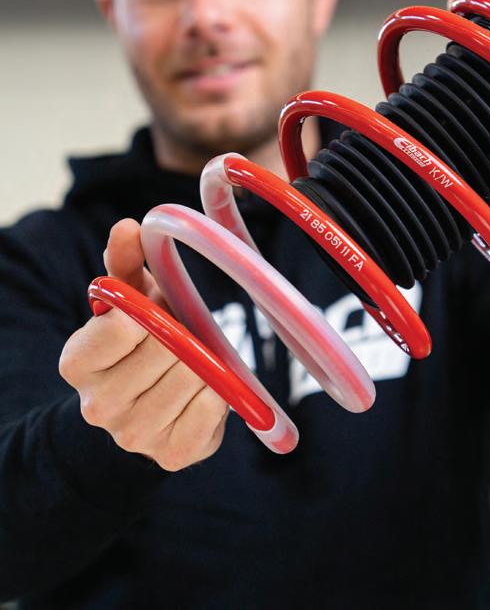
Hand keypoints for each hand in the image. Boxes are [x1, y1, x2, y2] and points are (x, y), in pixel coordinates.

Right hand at [59, 218, 228, 470]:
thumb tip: (128, 227)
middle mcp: (97, 405)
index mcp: (77, 362)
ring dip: (205, 360)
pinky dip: (220, 390)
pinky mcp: (172, 455)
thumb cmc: (138, 339)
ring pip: (193, 377)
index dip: (150, 311)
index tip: (158, 310)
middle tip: (186, 333)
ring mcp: (133, 436)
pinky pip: (214, 408)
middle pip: (165, 351)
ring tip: (196, 358)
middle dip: (184, 333)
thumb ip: (126, 260)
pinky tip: (207, 385)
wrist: (140, 409)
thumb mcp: (130, 295)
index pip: (123, 325)